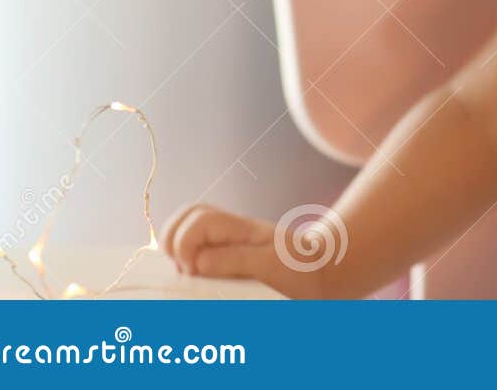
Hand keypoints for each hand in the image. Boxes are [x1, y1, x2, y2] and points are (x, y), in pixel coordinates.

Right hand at [160, 203, 345, 298]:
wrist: (323, 271)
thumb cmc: (301, 266)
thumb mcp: (272, 263)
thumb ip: (235, 260)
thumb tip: (196, 262)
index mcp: (239, 228)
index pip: (198, 218)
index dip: (184, 242)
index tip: (192, 269)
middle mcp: (229, 231)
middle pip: (185, 217)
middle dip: (173, 241)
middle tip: (185, 271)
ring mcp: (226, 242)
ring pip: (186, 231)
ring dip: (177, 251)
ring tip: (186, 275)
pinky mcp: (225, 257)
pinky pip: (196, 250)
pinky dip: (186, 260)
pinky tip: (193, 279)